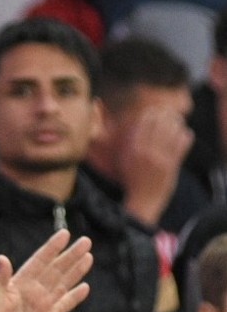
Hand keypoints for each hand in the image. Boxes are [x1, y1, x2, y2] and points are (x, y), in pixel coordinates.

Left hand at [0, 229, 91, 311]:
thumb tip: (2, 258)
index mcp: (19, 282)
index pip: (40, 261)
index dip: (52, 248)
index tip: (65, 233)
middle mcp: (32, 290)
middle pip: (56, 269)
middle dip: (70, 256)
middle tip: (85, 241)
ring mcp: (40, 305)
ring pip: (62, 284)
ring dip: (75, 271)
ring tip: (88, 257)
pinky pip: (63, 306)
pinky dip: (74, 297)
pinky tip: (84, 287)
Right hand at [118, 105, 192, 226]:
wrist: (143, 199)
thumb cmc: (132, 178)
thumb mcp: (125, 158)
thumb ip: (131, 140)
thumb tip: (142, 120)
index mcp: (132, 148)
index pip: (145, 120)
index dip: (153, 112)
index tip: (157, 112)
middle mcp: (146, 151)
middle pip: (161, 121)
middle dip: (168, 115)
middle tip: (171, 115)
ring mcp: (160, 158)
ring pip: (174, 129)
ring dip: (178, 124)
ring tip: (178, 123)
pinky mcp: (172, 164)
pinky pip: (184, 141)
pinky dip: (186, 135)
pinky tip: (183, 136)